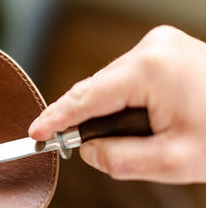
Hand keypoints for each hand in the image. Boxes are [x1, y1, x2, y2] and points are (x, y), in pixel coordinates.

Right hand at [29, 25, 205, 183]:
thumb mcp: (172, 162)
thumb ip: (118, 160)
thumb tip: (88, 151)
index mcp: (151, 69)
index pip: (86, 97)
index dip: (56, 118)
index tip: (35, 133)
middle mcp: (150, 47)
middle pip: (96, 89)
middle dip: (80, 119)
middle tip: (63, 144)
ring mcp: (158, 45)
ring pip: (109, 85)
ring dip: (104, 113)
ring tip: (114, 139)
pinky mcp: (163, 51)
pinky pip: (125, 79)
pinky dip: (119, 103)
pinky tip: (127, 122)